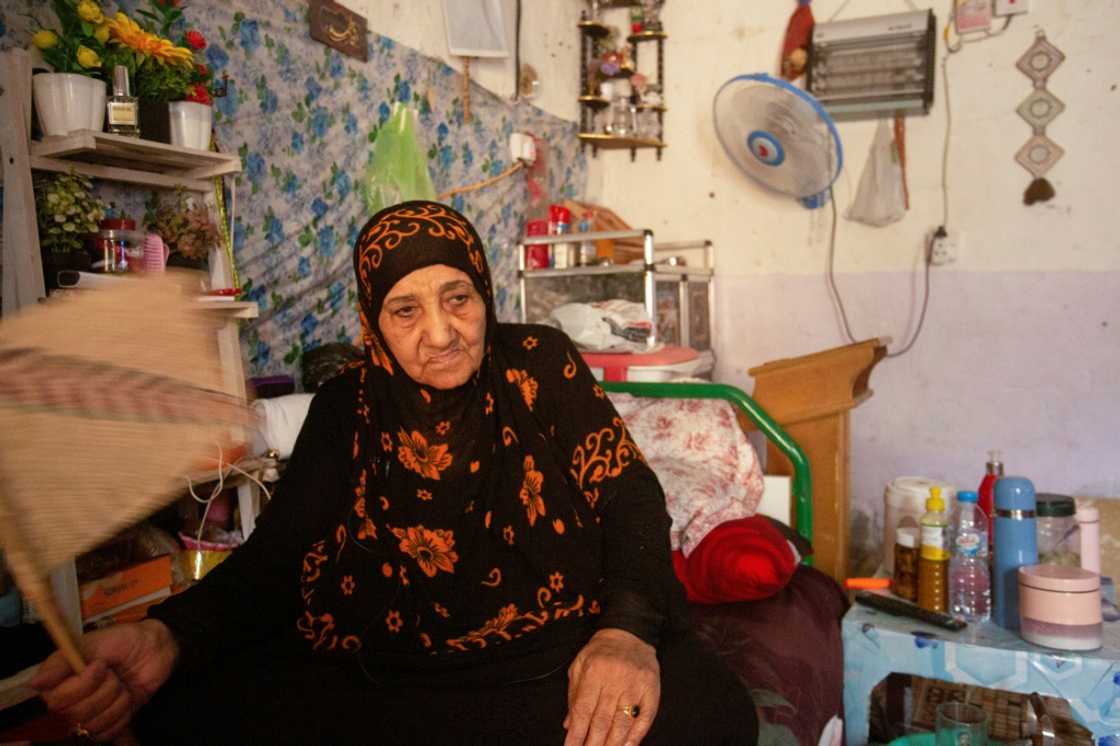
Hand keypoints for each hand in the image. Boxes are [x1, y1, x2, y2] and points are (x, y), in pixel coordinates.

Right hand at [30, 619, 179, 741]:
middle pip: (76, 714)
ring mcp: (87, 713)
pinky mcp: (106, 723)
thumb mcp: (94, 642)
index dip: (82, 685)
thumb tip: (34, 684)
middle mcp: (68, 699)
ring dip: (116, 702)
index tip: (101, 665)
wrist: (156, 649)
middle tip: (114, 673)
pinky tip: (127, 697)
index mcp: (58, 680)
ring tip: (122, 684)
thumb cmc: (123, 640)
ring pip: (93, 725)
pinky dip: (123, 714)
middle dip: (105, 691)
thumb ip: (62, 662)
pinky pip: (107, 733)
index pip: (56, 700)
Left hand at [563, 627, 658, 745]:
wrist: (630, 633)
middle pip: (603, 720)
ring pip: (623, 723)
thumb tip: (569, 725)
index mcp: (594, 672)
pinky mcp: (652, 690)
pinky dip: (636, 736)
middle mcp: (616, 679)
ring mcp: (636, 685)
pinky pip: (645, 718)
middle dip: (594, 744)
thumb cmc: (600, 652)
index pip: (583, 710)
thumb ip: (574, 695)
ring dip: (613, 744)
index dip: (577, 734)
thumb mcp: (580, 666)